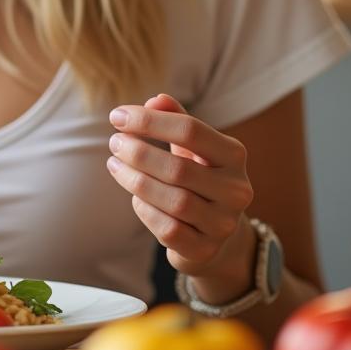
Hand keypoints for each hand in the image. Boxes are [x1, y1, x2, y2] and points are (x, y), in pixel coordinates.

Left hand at [106, 93, 254, 281]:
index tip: (117, 116)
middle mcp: (236, 189)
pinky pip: (168, 230)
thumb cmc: (197, 177)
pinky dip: (145, 210)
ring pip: (174, 201)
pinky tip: (135, 197)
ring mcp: (223, 223)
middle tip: (114, 143)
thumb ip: (175, 119)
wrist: (213, 233)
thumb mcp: (191, 147)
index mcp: (234, 155)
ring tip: (114, 165)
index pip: (191, 130)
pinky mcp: (205, 250)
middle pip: (179, 168)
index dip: (150, 121)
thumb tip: (155, 99)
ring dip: (136, 181)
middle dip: (139, 153)